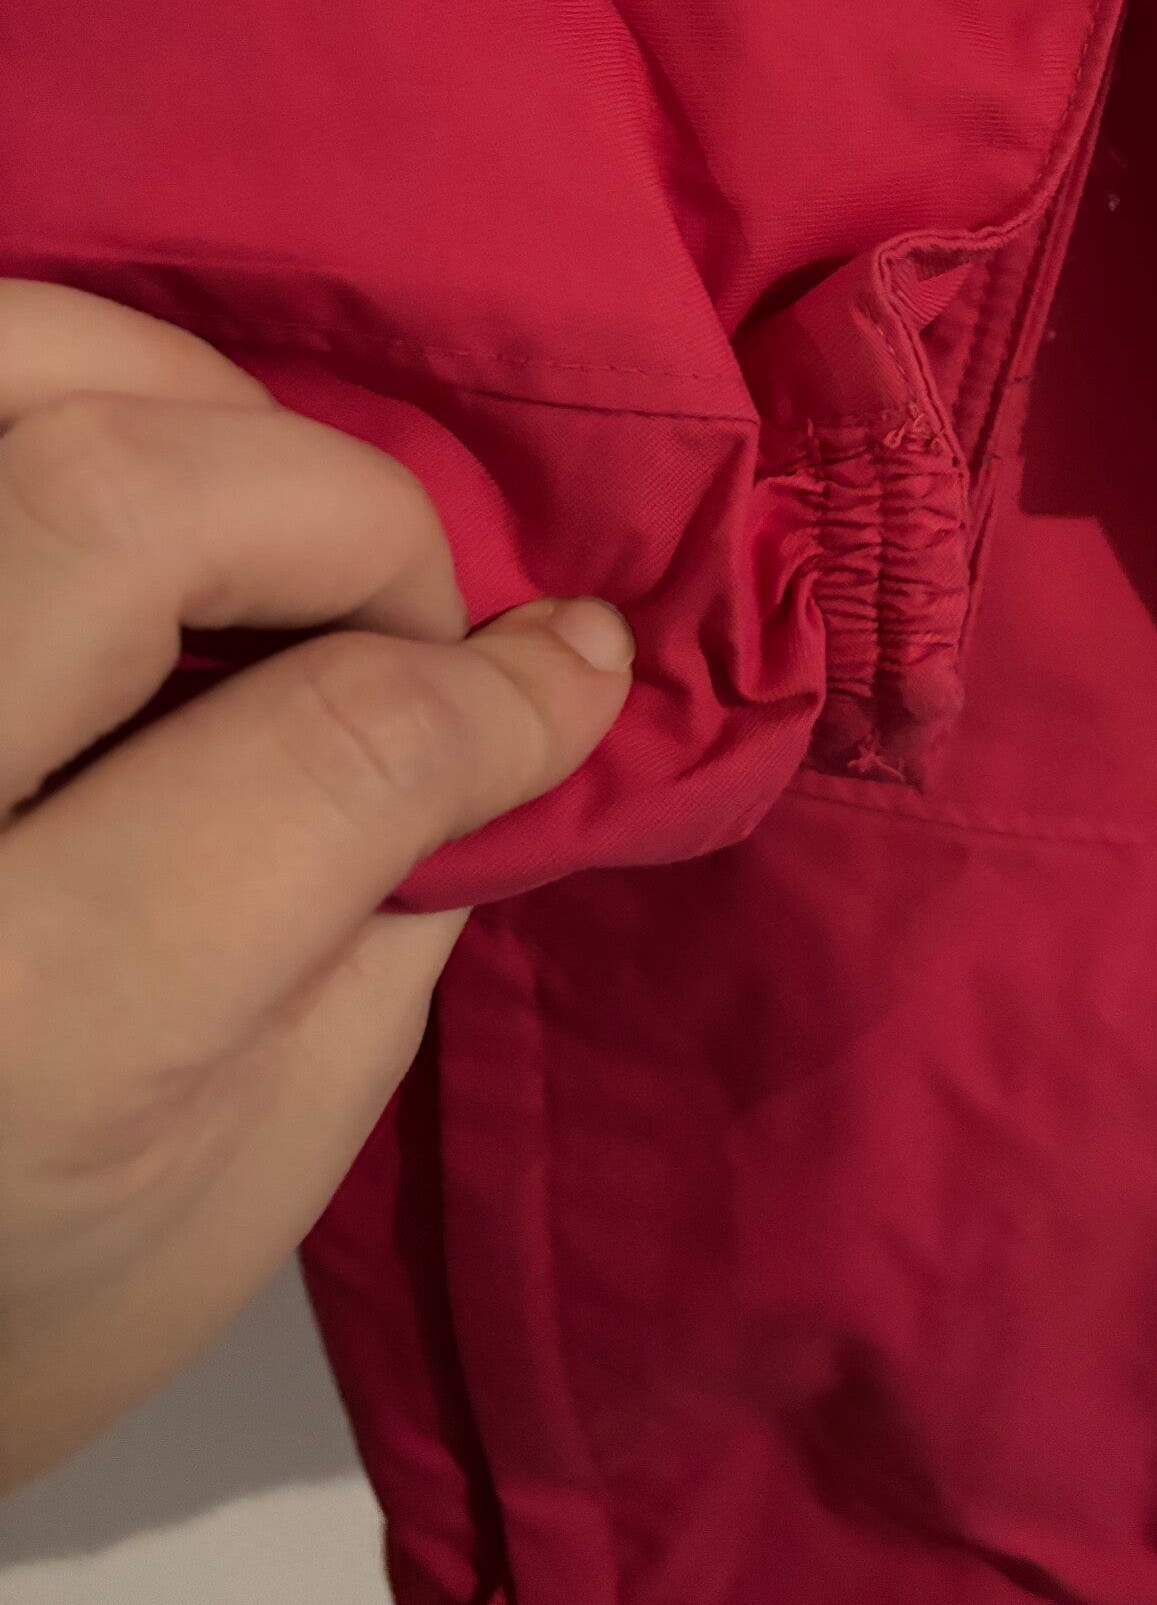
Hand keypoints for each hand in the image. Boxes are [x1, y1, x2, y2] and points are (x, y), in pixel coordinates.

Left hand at [0, 284, 632, 1489]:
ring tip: (246, 501)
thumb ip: (386, 912)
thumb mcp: (243, 1176)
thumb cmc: (1, 1298)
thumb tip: (514, 689)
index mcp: (20, 1023)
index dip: (493, 691)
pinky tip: (104, 492)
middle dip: (341, 510)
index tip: (564, 683)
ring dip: (172, 394)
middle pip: (125, 502)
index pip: (323, 750)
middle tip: (398, 613)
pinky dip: (39, 393)